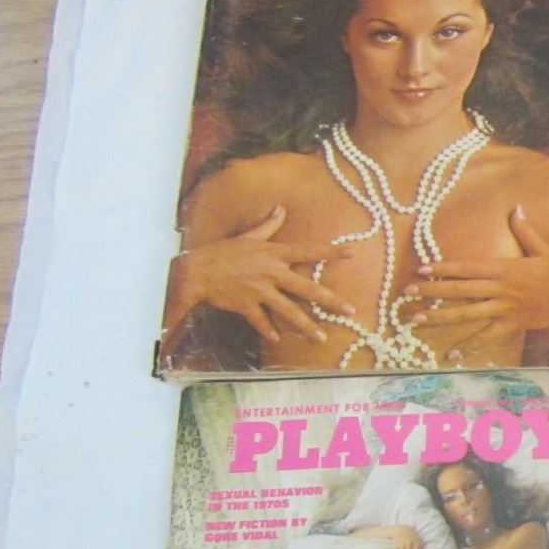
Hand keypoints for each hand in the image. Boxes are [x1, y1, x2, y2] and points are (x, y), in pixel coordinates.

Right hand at [171, 205, 354, 343]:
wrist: (196, 270)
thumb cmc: (223, 251)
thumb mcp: (248, 236)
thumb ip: (268, 226)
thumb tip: (281, 209)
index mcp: (273, 253)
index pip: (307, 251)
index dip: (330, 252)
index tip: (351, 253)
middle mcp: (271, 272)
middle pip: (307, 288)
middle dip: (330, 300)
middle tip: (350, 311)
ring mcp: (259, 290)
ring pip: (289, 311)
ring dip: (306, 326)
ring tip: (321, 337)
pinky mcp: (246, 305)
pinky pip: (262, 321)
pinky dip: (269, 331)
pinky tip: (278, 339)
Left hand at [404, 206, 548, 356]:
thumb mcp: (545, 249)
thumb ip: (526, 231)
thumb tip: (516, 208)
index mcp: (506, 269)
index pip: (468, 268)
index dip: (443, 268)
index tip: (422, 268)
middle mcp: (501, 291)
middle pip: (460, 292)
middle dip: (431, 291)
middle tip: (406, 292)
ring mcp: (505, 311)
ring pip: (466, 315)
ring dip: (439, 318)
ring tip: (415, 320)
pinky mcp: (512, 326)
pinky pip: (486, 337)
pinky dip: (468, 346)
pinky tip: (450, 353)